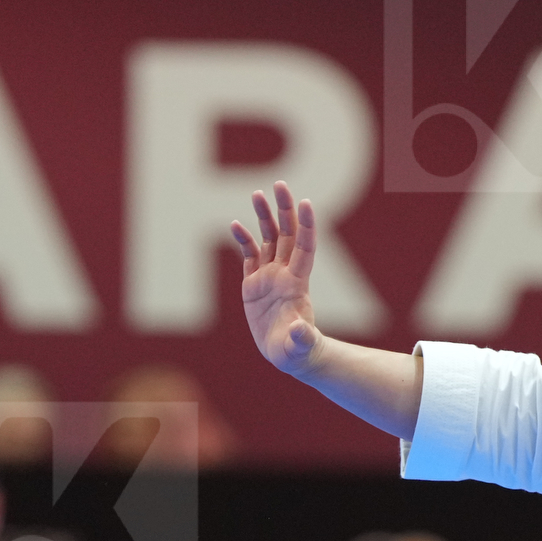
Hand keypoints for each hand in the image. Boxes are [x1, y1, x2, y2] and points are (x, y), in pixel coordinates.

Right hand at [229, 180, 321, 374]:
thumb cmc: (297, 352)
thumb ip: (300, 337)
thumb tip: (300, 330)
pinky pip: (249, 255)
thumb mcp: (299, 347)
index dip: (306, 226)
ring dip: (264, 217)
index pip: (305, 248)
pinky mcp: (254, 284)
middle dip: (284, 210)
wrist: (289, 355)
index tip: (306, 203)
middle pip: (287, 235)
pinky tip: (234, 224)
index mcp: (296, 284)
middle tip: (279, 185)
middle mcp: (284, 274)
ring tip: (257, 193)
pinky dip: (243, 239)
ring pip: (268, 239)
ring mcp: (269, 277)